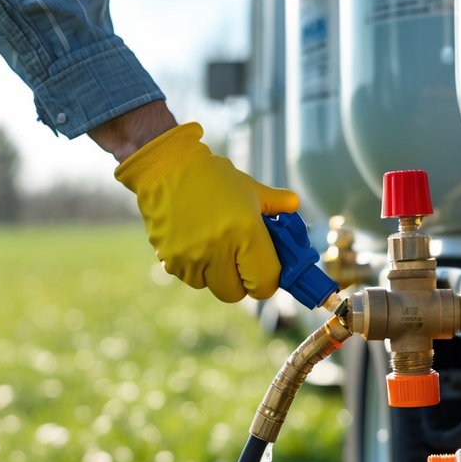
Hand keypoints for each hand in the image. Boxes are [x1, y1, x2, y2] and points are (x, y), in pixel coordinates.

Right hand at [114, 122, 298, 301]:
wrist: (166, 168)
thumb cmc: (212, 177)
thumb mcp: (250, 188)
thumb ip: (276, 203)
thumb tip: (294, 206)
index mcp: (246, 232)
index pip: (266, 282)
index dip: (267, 279)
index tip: (264, 269)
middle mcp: (219, 249)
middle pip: (237, 294)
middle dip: (240, 281)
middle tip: (239, 259)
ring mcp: (192, 258)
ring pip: (211, 286)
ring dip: (215, 273)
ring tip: (212, 242)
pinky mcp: (171, 261)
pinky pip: (190, 277)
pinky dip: (194, 266)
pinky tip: (193, 239)